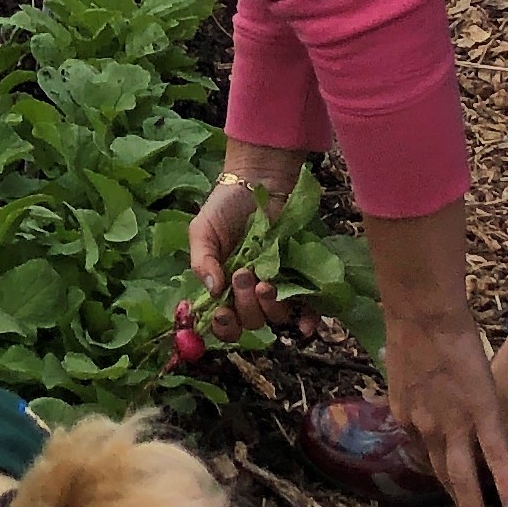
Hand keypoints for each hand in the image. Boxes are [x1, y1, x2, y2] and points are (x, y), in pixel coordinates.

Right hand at [184, 178, 316, 344]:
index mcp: (222, 286)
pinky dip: (307, 320)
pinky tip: (305, 326)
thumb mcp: (203, 230)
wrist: (260, 180)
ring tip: (265, 282)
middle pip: (249, 322)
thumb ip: (201, 260)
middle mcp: (248, 292)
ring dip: (269, 306)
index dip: (223, 326)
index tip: (222, 313)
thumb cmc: (226, 205)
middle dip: (245, 306)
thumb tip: (213, 292)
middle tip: (243, 275)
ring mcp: (275, 286)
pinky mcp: (299, 278)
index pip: (222, 321)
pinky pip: (306, 308)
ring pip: (275, 316)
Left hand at [380, 301, 507, 506]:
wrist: (423, 313)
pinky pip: (496, 456)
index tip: (446, 474)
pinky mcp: (482, 414)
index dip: (435, 463)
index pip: (421, 450)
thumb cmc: (410, 326)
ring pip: (464, 478)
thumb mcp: (400, 364)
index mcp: (406, 415)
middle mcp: (426, 429)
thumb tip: (411, 380)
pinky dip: (505, 485)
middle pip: (441, 473)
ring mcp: (455, 425)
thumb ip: (409, 384)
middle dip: (455, 502)